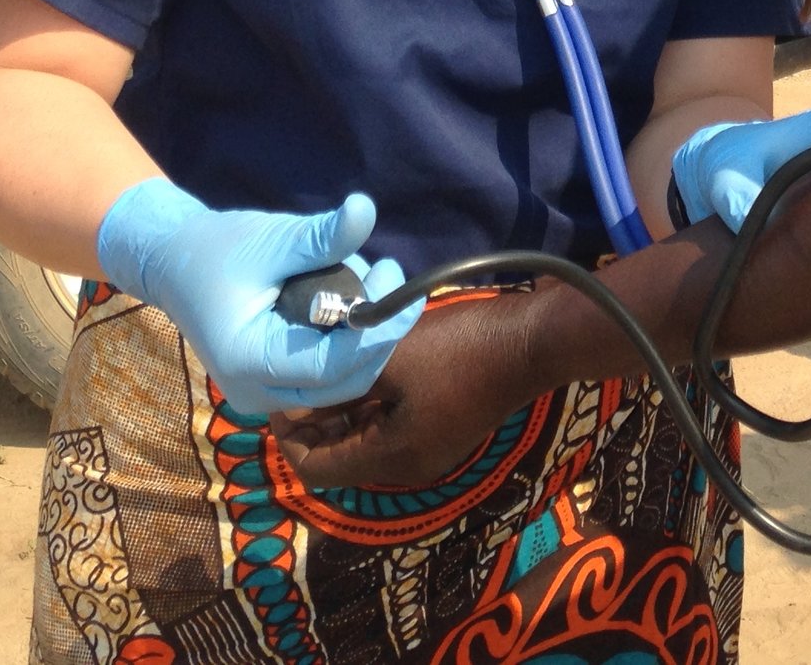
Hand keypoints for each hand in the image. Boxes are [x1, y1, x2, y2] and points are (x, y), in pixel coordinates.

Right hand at [95, 178, 421, 414]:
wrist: (175, 264)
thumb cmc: (217, 249)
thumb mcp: (271, 239)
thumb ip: (320, 237)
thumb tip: (366, 210)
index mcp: (248, 362)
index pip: (332, 364)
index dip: (376, 329)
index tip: (400, 282)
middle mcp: (257, 393)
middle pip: (346, 381)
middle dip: (377, 332)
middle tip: (388, 274)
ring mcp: (266, 396)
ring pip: (342, 381)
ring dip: (365, 334)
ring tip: (363, 274)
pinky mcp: (276, 387)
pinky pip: (327, 374)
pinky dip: (346, 339)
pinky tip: (345, 295)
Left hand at [269, 289, 539, 488]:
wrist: (530, 341)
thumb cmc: (457, 350)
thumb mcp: (387, 359)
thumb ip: (338, 381)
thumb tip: (295, 391)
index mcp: (390, 460)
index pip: (314, 469)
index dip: (288, 436)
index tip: (279, 393)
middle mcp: (407, 469)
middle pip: (338, 458)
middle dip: (313, 421)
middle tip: (299, 374)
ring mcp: (428, 452)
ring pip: (364, 441)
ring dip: (341, 410)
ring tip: (328, 364)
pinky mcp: (443, 432)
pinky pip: (390, 430)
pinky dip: (370, 406)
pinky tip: (366, 367)